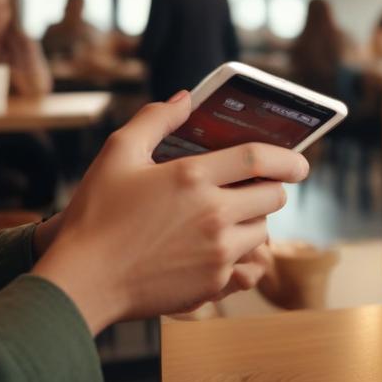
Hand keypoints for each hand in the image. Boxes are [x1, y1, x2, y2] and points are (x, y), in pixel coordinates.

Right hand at [32, 91, 308, 333]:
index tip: (300, 162)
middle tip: (254, 188)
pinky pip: (248, 265)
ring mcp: (217, 252)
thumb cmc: (95, 215)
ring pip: (262, 231)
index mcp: (192, 177)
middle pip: (272, 197)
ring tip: (226, 219)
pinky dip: (241, 256)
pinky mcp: (215, 284)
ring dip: (253, 222)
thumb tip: (186, 98)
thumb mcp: (117, 154)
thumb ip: (155, 120)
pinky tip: (218, 251)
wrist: (81, 282)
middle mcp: (213, 214)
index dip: (287, 158)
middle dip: (269, 190)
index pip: (259, 158)